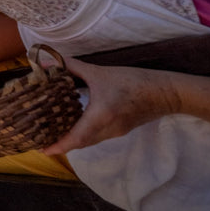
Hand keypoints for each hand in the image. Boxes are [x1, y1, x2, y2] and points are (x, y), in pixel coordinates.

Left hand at [43, 58, 177, 155]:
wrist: (165, 92)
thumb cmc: (132, 81)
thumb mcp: (99, 72)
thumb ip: (72, 66)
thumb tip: (49, 60)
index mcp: (100, 116)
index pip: (76, 138)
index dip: (59, 146)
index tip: (44, 150)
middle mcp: (107, 129)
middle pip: (81, 143)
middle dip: (62, 144)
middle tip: (44, 140)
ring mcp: (116, 132)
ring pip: (90, 141)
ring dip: (73, 140)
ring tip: (56, 133)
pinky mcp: (122, 129)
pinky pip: (98, 137)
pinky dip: (84, 135)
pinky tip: (76, 125)